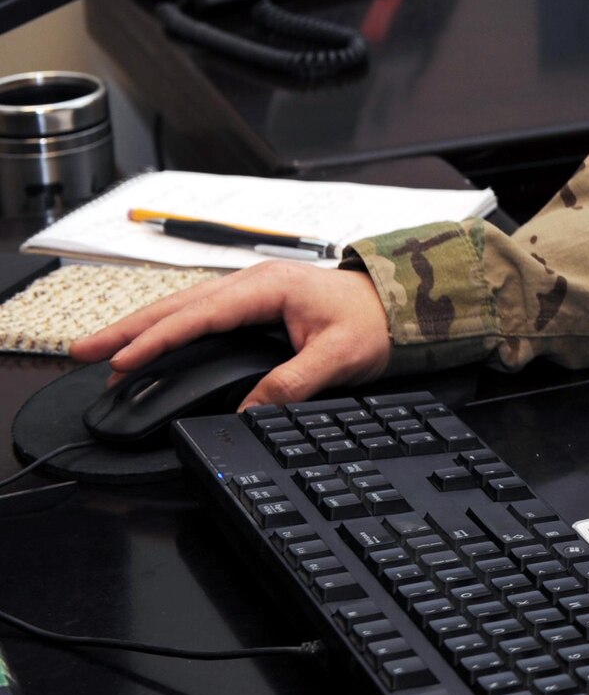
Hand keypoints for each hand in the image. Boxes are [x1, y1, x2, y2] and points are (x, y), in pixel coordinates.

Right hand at [69, 261, 391, 408]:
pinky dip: (166, 329)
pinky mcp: (252, 305)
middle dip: (128, 329)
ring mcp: (250, 292)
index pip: (200, 315)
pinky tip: (148, 345)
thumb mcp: (340, 356)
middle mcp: (252, 283)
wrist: (399, 304)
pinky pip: (199, 315)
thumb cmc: (374, 322)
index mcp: (269, 287)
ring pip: (183, 308)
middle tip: (82, 351)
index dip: (158, 338)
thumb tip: (250, 410)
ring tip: (100, 351)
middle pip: (178, 306)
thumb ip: (294, 382)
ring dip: (141, 328)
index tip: (123, 360)